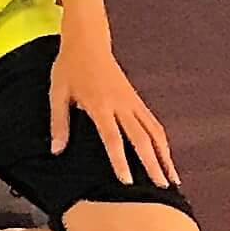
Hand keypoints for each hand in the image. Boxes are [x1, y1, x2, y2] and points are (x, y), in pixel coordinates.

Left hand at [51, 30, 178, 187]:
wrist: (87, 42)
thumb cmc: (70, 67)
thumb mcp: (57, 93)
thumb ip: (59, 123)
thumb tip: (56, 150)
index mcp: (99, 105)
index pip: (113, 138)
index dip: (120, 161)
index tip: (128, 181)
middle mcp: (121, 104)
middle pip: (141, 138)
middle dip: (153, 164)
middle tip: (161, 187)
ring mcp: (132, 101)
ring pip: (154, 131)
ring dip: (165, 155)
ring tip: (173, 178)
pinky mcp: (137, 99)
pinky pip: (153, 122)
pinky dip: (162, 141)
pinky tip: (166, 156)